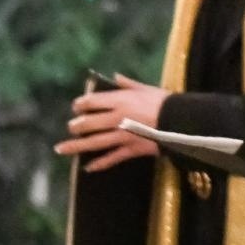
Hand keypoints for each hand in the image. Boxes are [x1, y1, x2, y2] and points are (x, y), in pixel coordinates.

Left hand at [53, 74, 168, 170]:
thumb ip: (129, 84)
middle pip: (89, 122)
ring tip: (61, 148)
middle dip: (77, 125)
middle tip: (72, 127)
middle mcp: (117, 118)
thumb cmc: (167, 102)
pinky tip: (88, 168)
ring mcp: (122, 135)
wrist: (183, 121)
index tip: (76, 106)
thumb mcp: (148, 88)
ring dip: (76, 145)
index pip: (93, 101)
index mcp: (121, 100)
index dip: (81, 103)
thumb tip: (115, 77)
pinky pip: (112, 157)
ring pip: (95, 141)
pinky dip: (100, 163)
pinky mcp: (131, 149)